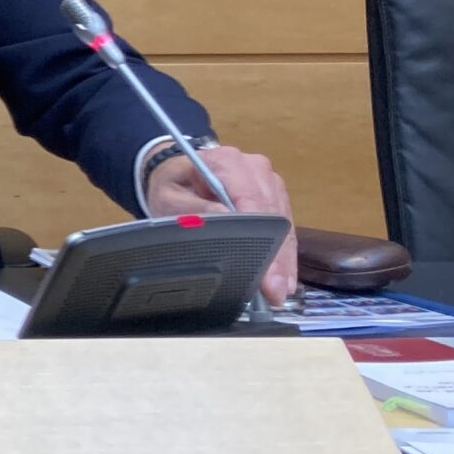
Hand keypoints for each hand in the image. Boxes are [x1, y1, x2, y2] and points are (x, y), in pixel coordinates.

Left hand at [146, 143, 297, 304]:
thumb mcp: (168, 200)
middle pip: (273, 215)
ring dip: (283, 258)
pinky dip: (283, 251)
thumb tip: (224, 218)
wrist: (177, 172)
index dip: (262, 237)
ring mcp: (269, 181)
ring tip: (280, 290)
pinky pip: (285, 225)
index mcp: (227, 162)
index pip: (252, 201)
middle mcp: (254, 168)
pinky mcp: (275, 196)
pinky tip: (283, 276)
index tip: (265, 271)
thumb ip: (191, 210)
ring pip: (284, 223)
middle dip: (276, 256)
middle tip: (275, 292)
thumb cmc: (172, 186)